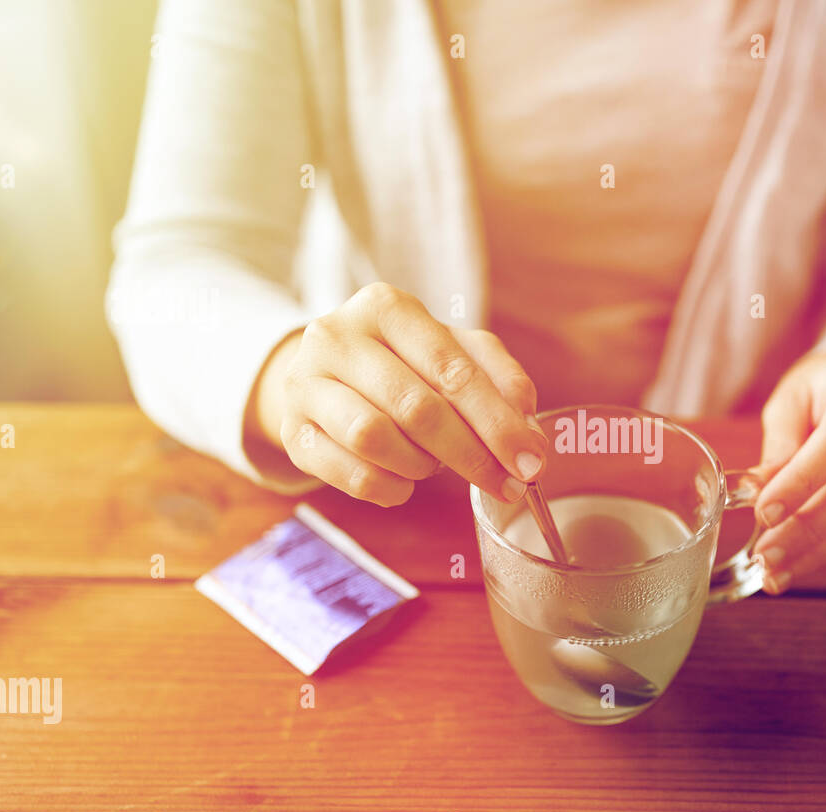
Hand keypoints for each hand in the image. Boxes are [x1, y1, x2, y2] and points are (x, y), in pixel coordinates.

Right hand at [248, 283, 545, 505]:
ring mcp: (306, 384)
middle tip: (507, 485)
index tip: (532, 462)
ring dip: (422, 467)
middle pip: (417, 408)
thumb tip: (528, 429)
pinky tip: (404, 482)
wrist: (323, 375)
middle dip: (472, 455)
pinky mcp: (292, 431)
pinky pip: (350, 474)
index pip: (452, 369)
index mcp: (387, 308)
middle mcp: (337, 337)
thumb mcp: (453, 353)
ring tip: (436, 466)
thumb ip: (497, 379)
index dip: (498, 422)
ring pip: (376, 439)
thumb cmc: (403, 364)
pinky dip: (390, 488)